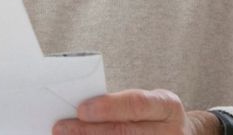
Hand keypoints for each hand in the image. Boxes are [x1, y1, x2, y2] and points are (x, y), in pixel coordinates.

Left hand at [53, 89, 220, 134]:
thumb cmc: (154, 115)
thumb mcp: (148, 101)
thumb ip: (120, 104)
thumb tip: (80, 109)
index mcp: (168, 106)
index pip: (136, 104)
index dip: (108, 107)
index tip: (81, 109)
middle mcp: (170, 132)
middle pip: (125, 132)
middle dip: (89, 131)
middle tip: (61, 128)